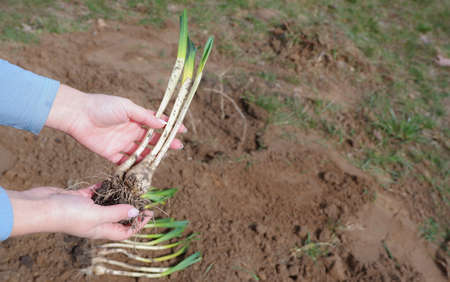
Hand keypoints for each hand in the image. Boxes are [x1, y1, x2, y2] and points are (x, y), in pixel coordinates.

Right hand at [6, 185, 150, 239]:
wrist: (40, 207)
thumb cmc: (68, 214)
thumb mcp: (97, 214)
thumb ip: (117, 212)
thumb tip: (135, 213)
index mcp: (101, 230)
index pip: (125, 231)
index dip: (138, 224)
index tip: (149, 213)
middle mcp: (96, 221)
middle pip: (118, 216)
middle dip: (130, 207)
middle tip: (142, 196)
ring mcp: (87, 209)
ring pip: (108, 202)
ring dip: (118, 195)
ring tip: (130, 186)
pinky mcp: (79, 198)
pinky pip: (96, 192)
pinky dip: (104, 186)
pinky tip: (112, 179)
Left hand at [46, 85, 184, 163]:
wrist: (77, 115)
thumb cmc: (103, 107)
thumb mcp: (127, 108)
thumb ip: (145, 117)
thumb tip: (163, 124)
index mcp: (136, 118)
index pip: (157, 123)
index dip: (169, 126)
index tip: (182, 130)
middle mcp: (130, 131)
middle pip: (151, 139)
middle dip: (165, 143)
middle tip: (178, 147)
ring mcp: (122, 143)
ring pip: (140, 152)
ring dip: (151, 156)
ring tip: (163, 160)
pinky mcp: (111, 153)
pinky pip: (125, 162)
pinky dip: (134, 166)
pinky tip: (144, 170)